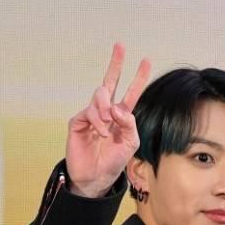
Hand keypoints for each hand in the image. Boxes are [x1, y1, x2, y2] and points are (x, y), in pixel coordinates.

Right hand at [66, 43, 150, 197]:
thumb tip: (118, 107)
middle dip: (115, 64)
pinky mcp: (79, 122)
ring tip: (109, 122)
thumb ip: (130, 123)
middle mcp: (106, 112)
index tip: (146, 61)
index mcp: (121, 117)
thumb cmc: (114, 161)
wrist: (96, 177)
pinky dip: (98, 121)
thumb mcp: (130, 143)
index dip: (138, 78)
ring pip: (100, 96)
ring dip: (106, 107)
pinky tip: (102, 132)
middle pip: (110, 82)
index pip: (130, 93)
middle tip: (120, 46)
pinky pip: (89, 111)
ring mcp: (91, 116)